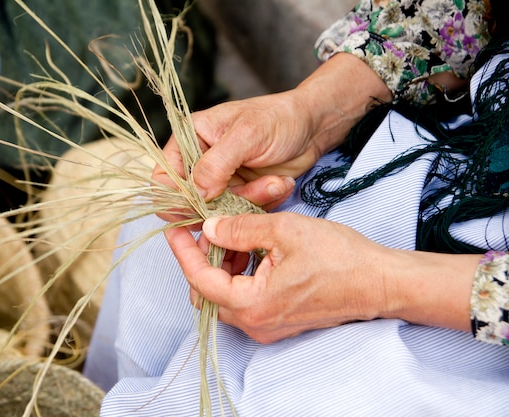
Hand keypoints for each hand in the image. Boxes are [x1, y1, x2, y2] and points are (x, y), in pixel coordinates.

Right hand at [153, 53, 392, 223]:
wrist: (313, 127)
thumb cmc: (278, 119)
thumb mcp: (246, 135)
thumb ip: (216, 164)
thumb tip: (196, 193)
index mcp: (190, 139)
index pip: (164, 177)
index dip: (176, 196)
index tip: (201, 204)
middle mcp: (200, 163)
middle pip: (191, 202)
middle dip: (220, 203)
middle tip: (246, 193)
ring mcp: (221, 182)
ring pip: (219, 212)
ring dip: (248, 201)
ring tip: (273, 182)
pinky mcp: (241, 195)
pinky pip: (241, 212)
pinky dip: (262, 203)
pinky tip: (279, 184)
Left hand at [165, 213, 476, 343]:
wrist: (380, 282)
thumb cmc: (340, 257)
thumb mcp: (284, 230)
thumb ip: (240, 228)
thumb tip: (211, 227)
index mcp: (252, 304)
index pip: (200, 280)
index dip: (184, 252)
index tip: (176, 230)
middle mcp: (256, 323)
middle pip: (208, 293)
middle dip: (203, 260)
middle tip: (211, 230)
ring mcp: (268, 326)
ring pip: (226, 297)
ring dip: (222, 267)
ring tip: (236, 236)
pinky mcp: (279, 321)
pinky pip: (246, 301)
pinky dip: (240, 276)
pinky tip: (253, 251)